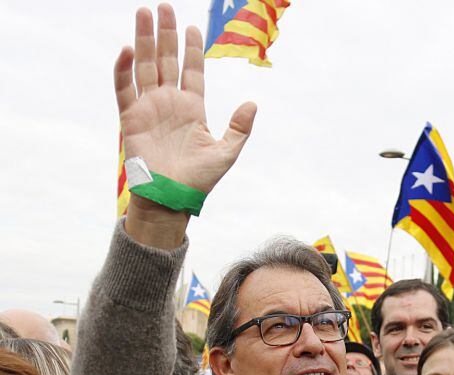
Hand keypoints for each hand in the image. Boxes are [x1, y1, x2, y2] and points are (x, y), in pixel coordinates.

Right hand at [116, 4, 256, 246]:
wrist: (172, 199)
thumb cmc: (199, 180)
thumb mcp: (226, 152)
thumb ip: (239, 128)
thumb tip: (253, 103)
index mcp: (193, 108)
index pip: (192, 71)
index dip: (192, 49)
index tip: (192, 27)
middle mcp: (170, 103)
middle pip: (166, 60)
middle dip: (165, 34)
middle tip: (163, 6)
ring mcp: (149, 108)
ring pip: (144, 66)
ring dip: (143, 40)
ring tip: (144, 12)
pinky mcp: (131, 118)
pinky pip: (124, 89)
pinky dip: (123, 70)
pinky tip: (126, 49)